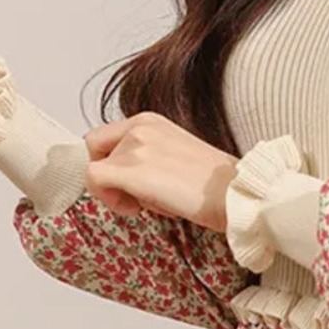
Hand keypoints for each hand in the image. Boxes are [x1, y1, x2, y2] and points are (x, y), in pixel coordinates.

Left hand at [83, 111, 238, 231]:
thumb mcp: (174, 155)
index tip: (130, 184)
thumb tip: (123, 177)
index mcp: (150, 120)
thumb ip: (146, 155)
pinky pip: (93, 180)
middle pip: (94, 148)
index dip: (110, 162)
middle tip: (134, 195)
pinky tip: (138, 208)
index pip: (105, 137)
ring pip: (95, 168)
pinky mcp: (131, 169)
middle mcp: (139, 126)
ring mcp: (135, 145)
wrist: (235, 193)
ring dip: (114, 192)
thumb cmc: (214, 184)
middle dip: (107, 174)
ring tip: (148, 202)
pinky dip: (109, 200)